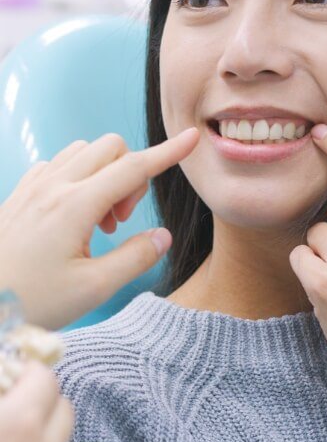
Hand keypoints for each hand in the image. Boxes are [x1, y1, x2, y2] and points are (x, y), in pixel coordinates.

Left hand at [0, 127, 199, 329]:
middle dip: (131, 173)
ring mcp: (32, 188)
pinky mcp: (19, 196)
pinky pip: (56, 165)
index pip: (133, 167)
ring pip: (82, 151)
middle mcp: (53, 187)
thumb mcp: (94, 288)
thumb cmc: (32, 302)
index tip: (191, 139)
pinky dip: (77, 176)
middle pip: (109, 148)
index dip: (167, 153)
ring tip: (99, 220)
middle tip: (122, 220)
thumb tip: (162, 236)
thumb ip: (135, 258)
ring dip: (104, 174)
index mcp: (74, 206)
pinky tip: (74, 213)